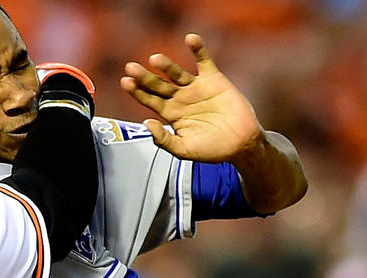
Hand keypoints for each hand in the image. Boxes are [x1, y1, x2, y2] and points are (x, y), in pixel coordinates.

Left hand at [121, 34, 264, 162]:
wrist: (240, 144)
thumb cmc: (211, 150)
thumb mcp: (184, 150)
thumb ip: (164, 140)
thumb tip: (147, 123)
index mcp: (170, 113)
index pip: (150, 100)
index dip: (138, 92)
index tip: (126, 83)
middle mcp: (180, 98)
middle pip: (158, 85)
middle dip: (145, 77)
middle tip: (131, 68)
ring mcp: (196, 87)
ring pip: (177, 73)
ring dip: (166, 65)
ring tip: (155, 59)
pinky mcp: (213, 79)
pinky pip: (204, 61)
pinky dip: (198, 49)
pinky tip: (190, 39)